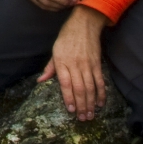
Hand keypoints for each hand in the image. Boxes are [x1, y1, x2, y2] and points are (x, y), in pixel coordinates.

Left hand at [38, 6, 107, 120]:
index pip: (65, 83)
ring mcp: (88, 65)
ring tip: (91, 115)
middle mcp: (75, 65)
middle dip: (81, 105)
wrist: (84, 24)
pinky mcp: (97, 64)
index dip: (68, 98)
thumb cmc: (66, 38)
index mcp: (62, 62)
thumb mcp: (54, 51)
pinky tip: (100, 103)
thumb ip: (50, 68)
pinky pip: (100, 81)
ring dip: (91, 103)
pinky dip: (101, 93)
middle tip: (83, 119)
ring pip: (90, 87)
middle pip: (79, 88)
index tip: (71, 110)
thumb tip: (41, 80)